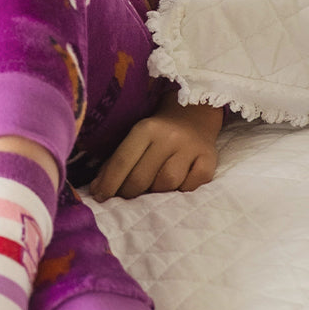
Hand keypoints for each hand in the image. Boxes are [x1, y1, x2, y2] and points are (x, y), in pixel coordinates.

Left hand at [89, 93, 221, 201]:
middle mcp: (169, 137)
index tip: (99, 196)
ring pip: (167, 184)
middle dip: (128, 191)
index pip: (122, 160)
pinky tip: (175, 187)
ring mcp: (191, 149)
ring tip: (149, 191)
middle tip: (123, 197)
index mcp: (145, 128)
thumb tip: (98, 189)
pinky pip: (191, 187)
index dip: (109, 182)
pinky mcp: (210, 161)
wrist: (194, 112)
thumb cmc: (158, 130)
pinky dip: (181, 191)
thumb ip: (118, 160)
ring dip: (155, 193)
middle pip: (143, 176)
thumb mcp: (136, 136)